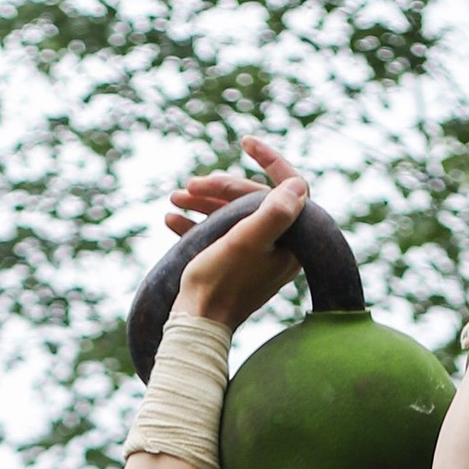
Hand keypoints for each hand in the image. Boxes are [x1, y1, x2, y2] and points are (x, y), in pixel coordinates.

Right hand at [167, 137, 312, 331]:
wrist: (197, 326)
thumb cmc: (219, 284)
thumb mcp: (246, 242)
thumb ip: (274, 213)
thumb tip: (298, 185)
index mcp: (292, 242)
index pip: (292, 188)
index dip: (270, 160)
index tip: (245, 141)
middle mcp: (280, 249)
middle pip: (253, 199)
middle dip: (219, 187)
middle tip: (188, 185)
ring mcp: (258, 257)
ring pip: (233, 214)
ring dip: (202, 201)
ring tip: (174, 199)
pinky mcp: (236, 266)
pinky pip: (219, 234)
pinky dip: (196, 223)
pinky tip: (170, 220)